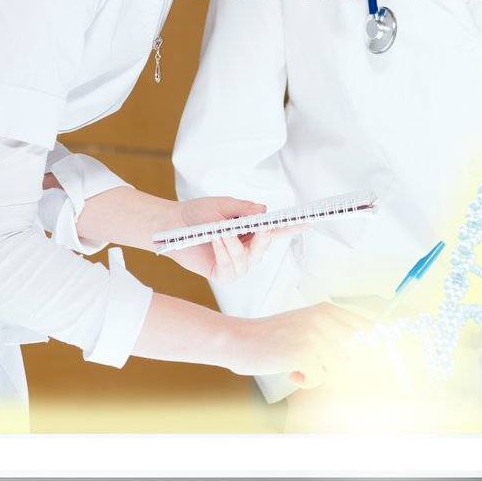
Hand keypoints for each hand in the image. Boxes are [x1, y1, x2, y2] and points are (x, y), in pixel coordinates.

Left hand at [162, 196, 284, 282]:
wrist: (172, 224)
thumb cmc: (198, 214)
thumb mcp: (224, 205)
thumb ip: (244, 209)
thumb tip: (264, 212)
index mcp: (251, 231)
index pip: (276, 230)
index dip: (293, 226)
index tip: (308, 220)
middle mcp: (248, 250)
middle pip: (264, 246)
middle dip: (260, 236)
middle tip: (256, 226)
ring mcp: (236, 265)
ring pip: (247, 258)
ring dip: (234, 244)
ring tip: (219, 231)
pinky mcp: (222, 275)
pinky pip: (231, 268)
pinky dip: (224, 253)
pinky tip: (215, 240)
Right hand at [225, 303, 371, 388]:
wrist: (239, 340)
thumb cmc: (274, 338)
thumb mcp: (307, 326)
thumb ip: (334, 334)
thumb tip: (368, 353)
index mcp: (328, 310)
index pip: (368, 327)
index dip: (375, 346)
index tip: (375, 358)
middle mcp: (324, 319)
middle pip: (357, 352)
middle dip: (342, 366)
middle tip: (317, 365)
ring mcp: (314, 335)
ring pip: (339, 367)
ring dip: (321, 373)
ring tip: (300, 365)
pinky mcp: (303, 352)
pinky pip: (320, 377)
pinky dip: (307, 380)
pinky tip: (291, 371)